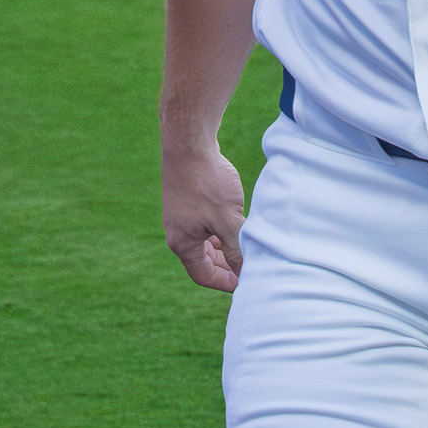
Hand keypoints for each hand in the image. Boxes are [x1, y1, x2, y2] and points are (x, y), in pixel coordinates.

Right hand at [162, 140, 247, 290]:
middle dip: (226, 267)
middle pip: (203, 261)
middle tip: (250, 268)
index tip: (246, 283)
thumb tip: (246, 274)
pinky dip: (219, 230)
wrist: (188, 143)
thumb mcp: (228, 221)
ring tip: (246, 247)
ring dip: (224, 248)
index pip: (203, 275)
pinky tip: (236, 223)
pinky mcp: (187, 201)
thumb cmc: (208, 183)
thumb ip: (237, 250)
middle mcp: (178, 233)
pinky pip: (204, 225)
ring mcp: (181, 216)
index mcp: (183, 244)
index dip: (225, 282)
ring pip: (205, 242)